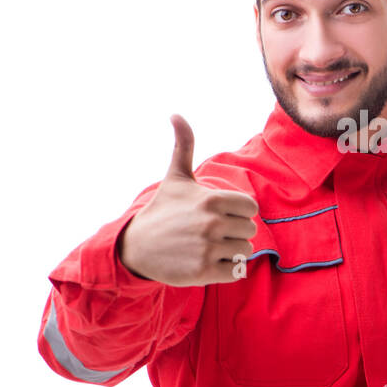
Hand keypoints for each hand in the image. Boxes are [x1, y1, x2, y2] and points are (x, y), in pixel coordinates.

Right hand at [118, 114, 258, 285]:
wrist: (136, 247)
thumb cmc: (162, 210)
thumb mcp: (176, 177)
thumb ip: (183, 145)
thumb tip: (175, 114)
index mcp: (212, 199)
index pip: (250, 208)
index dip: (237, 212)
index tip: (217, 214)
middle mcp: (212, 223)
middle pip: (249, 230)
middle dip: (233, 232)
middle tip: (208, 233)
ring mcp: (208, 249)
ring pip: (244, 251)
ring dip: (230, 251)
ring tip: (206, 247)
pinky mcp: (204, 272)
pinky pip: (236, 271)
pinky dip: (226, 269)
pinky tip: (207, 262)